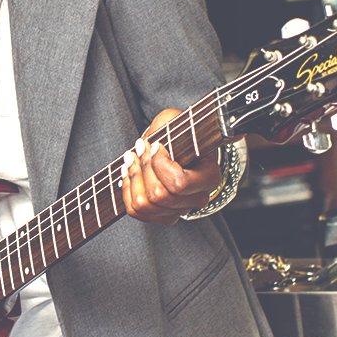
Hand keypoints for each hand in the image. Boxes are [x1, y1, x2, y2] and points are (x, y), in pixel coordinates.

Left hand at [121, 109, 220, 224]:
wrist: (179, 146)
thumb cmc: (180, 133)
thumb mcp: (178, 121)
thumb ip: (170, 122)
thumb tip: (157, 137)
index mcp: (209, 178)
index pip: (179, 183)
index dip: (159, 165)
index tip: (155, 144)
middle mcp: (198, 199)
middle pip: (159, 196)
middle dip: (142, 168)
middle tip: (139, 147)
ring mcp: (180, 211)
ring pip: (145, 205)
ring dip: (132, 179)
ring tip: (130, 158)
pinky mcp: (163, 216)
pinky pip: (136, 212)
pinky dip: (127, 191)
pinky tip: (127, 172)